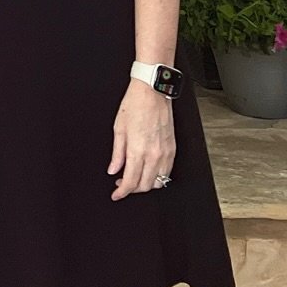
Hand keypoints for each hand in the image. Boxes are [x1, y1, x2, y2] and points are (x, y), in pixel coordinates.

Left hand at [109, 80, 176, 199]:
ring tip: (134, 178)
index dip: (122, 192)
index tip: (116, 194)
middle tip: (121, 184)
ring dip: (146, 185)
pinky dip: (157, 176)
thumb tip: (113, 170)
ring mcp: (165, 153)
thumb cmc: (134, 105)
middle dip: (132, 189)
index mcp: (138, 150)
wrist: (152, 91)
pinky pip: (167, 172)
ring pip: (158, 182)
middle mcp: (154, 154)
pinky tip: (148, 171)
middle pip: (145, 186)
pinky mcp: (173, 149)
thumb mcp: (118, 128)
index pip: (131, 182)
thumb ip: (117, 153)